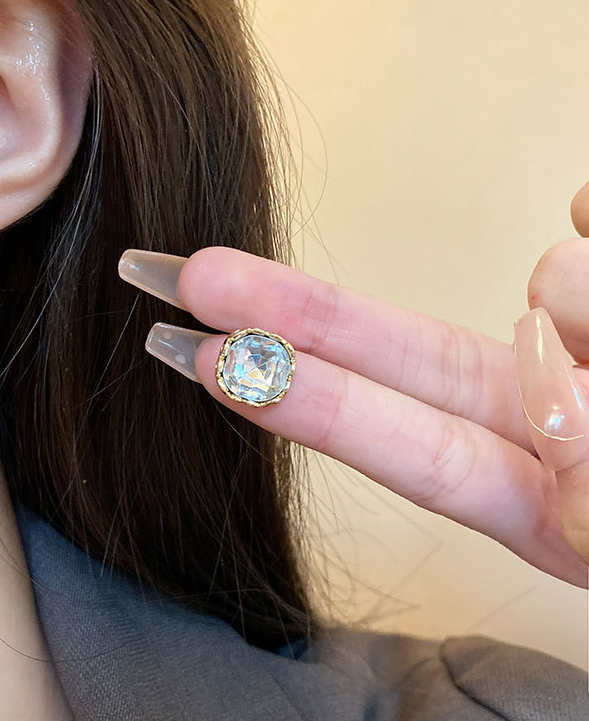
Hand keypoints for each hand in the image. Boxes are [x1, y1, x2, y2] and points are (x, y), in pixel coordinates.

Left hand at [118, 244, 588, 586]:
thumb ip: (580, 479)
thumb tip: (543, 338)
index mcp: (536, 494)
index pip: (395, 437)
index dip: (296, 393)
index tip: (195, 355)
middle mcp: (546, 415)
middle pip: (393, 354)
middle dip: (288, 312)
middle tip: (173, 272)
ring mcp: (578, 347)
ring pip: (553, 277)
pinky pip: (587, 225)